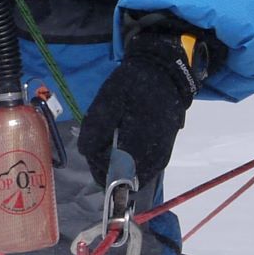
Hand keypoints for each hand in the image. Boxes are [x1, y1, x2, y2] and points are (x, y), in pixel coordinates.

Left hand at [77, 26, 198, 184]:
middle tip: (104, 136)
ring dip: (116, 161)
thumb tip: (87, 153)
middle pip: (119, 179)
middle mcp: (152, 160)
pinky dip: (128, 159)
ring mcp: (160, 160)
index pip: (109, 174)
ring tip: (115, 134)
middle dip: (105, 162)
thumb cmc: (135, 84)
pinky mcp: (162, 156)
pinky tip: (126, 137)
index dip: (97, 160)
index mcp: (138, 147)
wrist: (165, 75)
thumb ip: (95, 130)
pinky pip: (139, 169)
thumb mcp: (108, 100)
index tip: (96, 140)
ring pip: (129, 176)